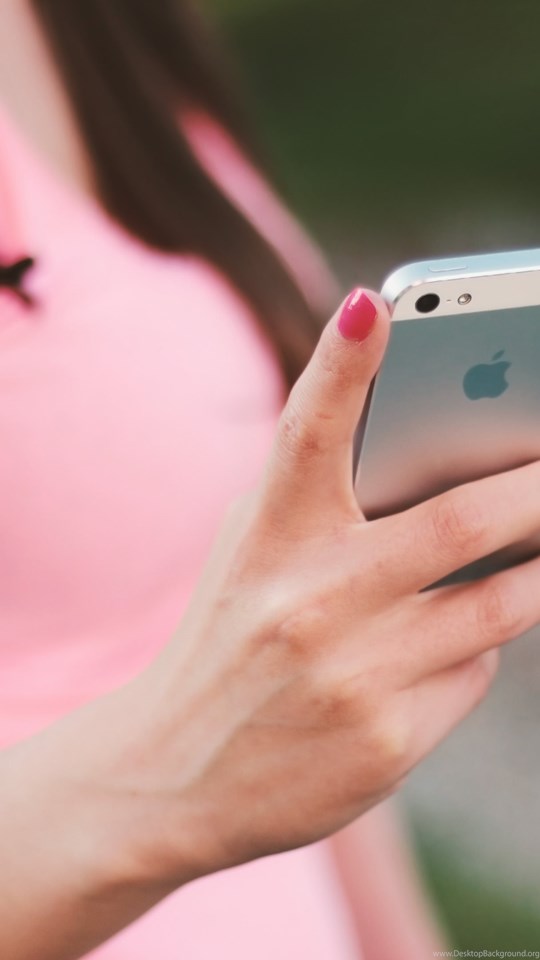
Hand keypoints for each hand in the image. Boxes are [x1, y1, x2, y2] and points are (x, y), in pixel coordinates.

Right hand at [117, 286, 539, 882]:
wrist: (173, 773)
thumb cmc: (227, 638)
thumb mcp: (252, 554)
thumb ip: (322, 501)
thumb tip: (452, 458)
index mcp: (266, 539)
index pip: (305, 433)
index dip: (341, 364)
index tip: (375, 305)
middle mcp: (308, 602)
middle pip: (459, 522)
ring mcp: (353, 676)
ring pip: (500, 603)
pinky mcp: (389, 742)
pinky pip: (474, 674)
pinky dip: (477, 649)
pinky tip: (442, 647)